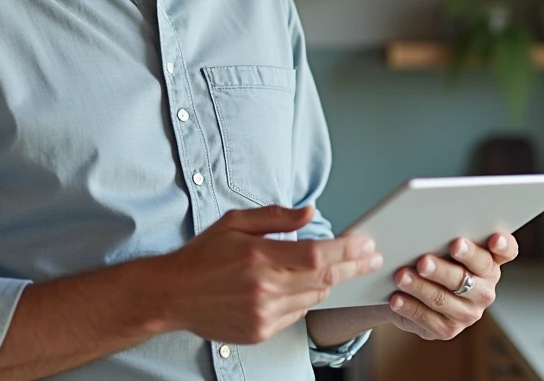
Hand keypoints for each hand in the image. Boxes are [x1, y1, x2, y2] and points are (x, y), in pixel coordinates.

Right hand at [156, 205, 382, 344]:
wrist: (172, 294)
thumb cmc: (203, 255)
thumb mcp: (234, 223)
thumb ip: (276, 217)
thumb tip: (310, 212)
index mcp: (259, 257)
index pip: (318, 255)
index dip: (347, 249)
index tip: (366, 242)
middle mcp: (264, 289)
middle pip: (324, 279)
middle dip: (352, 266)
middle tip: (371, 256)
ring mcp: (263, 314)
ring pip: (314, 298)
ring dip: (330, 282)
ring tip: (340, 268)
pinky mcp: (260, 331)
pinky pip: (296, 315)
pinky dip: (305, 298)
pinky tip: (303, 286)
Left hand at [385, 233, 517, 340]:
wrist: (408, 291)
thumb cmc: (429, 257)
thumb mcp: (438, 243)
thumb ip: (441, 234)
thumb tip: (426, 224)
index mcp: (489, 262)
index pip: (507, 252)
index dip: (503, 245)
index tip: (494, 238)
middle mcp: (484, 288)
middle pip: (467, 278)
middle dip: (443, 270)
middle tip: (423, 261)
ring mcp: (469, 311)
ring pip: (443, 299)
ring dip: (420, 287)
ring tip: (401, 276)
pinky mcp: (449, 329)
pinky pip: (428, 319)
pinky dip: (410, 307)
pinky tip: (396, 298)